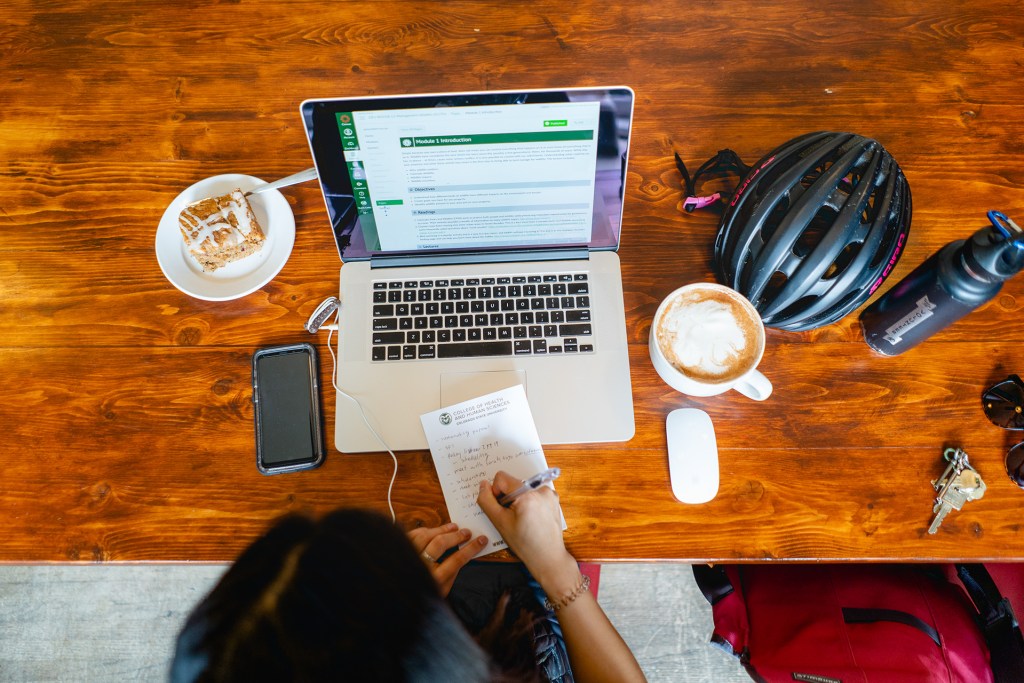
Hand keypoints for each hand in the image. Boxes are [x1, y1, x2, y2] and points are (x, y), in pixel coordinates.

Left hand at [407, 522, 486, 596]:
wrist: (398, 598)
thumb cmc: (423, 593)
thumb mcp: (442, 590)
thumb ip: (452, 572)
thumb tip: (463, 551)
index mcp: (434, 581)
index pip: (457, 560)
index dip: (471, 548)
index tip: (481, 540)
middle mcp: (420, 567)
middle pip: (440, 544)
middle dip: (457, 536)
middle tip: (467, 532)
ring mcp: (408, 557)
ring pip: (426, 535)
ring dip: (442, 529)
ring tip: (454, 527)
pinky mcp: (399, 550)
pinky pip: (414, 534)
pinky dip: (427, 530)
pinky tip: (436, 530)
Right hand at [476, 471, 578, 594]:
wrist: (547, 557)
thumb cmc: (525, 544)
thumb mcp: (499, 522)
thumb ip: (487, 501)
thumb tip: (484, 485)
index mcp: (527, 494)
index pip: (502, 478)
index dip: (496, 492)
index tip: (502, 509)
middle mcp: (541, 490)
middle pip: (513, 483)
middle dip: (509, 498)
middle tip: (512, 517)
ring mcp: (549, 494)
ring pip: (523, 488)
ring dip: (519, 500)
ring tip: (523, 519)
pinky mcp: (553, 499)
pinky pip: (534, 493)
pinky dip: (530, 502)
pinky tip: (532, 518)